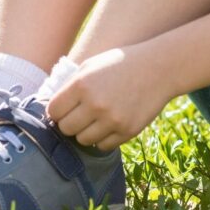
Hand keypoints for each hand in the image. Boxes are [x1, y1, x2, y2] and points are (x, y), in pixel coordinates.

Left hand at [46, 45, 173, 151]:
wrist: (158, 68)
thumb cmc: (120, 64)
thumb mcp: (90, 66)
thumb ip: (70, 86)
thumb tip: (51, 110)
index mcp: (82, 84)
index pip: (53, 111)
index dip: (56, 112)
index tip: (63, 110)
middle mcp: (95, 104)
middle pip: (65, 128)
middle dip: (68, 123)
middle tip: (78, 116)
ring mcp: (112, 120)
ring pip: (83, 140)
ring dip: (85, 132)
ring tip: (95, 119)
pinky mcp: (127, 131)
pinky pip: (103, 145)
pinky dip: (103, 138)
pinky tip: (109, 124)